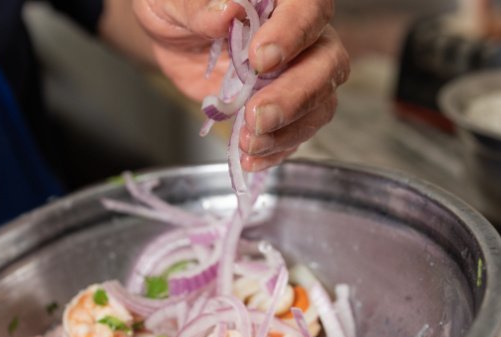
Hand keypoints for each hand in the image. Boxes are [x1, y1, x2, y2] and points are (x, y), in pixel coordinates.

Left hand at [133, 0, 349, 170]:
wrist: (174, 37)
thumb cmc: (179, 6)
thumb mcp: (173, 2)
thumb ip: (199, 7)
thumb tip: (228, 12)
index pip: (309, 8)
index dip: (292, 34)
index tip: (260, 60)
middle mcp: (303, 32)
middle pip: (327, 62)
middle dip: (295, 95)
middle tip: (257, 115)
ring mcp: (300, 71)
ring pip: (321, 101)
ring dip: (288, 129)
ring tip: (247, 142)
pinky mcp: (287, 105)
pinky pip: (299, 130)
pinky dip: (277, 148)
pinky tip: (251, 157)